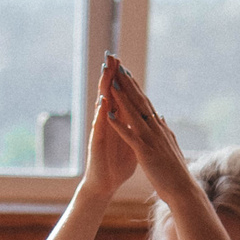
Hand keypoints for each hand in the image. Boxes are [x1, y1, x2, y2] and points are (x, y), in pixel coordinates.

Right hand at [78, 60, 137, 200]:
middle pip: (108, 94)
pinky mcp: (97, 143)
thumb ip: (133, 127)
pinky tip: (103, 103)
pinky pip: (99, 127)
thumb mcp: (130, 141)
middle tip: (111, 56)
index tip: (124, 62)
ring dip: (103, 88)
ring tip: (106, 70)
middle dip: (110, 75)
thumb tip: (142, 117)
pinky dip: (101, 114)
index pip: (119, 96)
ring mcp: (101, 131)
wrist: (105, 184)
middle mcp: (107, 123)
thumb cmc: (116, 164)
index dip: (122, 80)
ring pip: (101, 105)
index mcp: (117, 121)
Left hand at [101, 59, 198, 199]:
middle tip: (117, 66)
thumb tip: (160, 117)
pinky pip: (129, 136)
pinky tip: (109, 115)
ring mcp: (151, 139)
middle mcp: (156, 129)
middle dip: (128, 83)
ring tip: (111, 81)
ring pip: (134, 114)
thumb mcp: (170, 145)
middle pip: (139, 102)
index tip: (125, 72)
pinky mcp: (145, 152)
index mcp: (160, 128)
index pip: (145, 103)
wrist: (183, 190)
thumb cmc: (176, 171)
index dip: (135, 87)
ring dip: (122, 97)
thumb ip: (164, 130)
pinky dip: (119, 124)